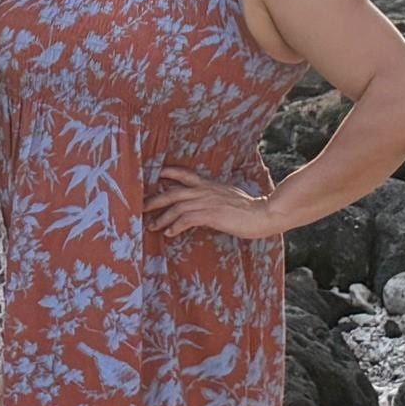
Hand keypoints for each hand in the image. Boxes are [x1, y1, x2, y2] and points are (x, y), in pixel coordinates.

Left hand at [145, 166, 284, 239]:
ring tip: (152, 226)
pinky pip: (186, 219)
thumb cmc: (249, 209)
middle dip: (154, 199)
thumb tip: (204, 205)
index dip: (169, 172)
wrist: (264, 213)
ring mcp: (207, 202)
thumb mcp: (228, 197)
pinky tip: (169, 233)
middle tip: (141, 207)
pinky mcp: (211, 214)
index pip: (185, 174)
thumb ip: (214, 197)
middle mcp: (205, 191)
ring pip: (176, 206)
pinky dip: (175, 226)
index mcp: (209, 185)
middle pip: (172, 192)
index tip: (156, 174)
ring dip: (162, 218)